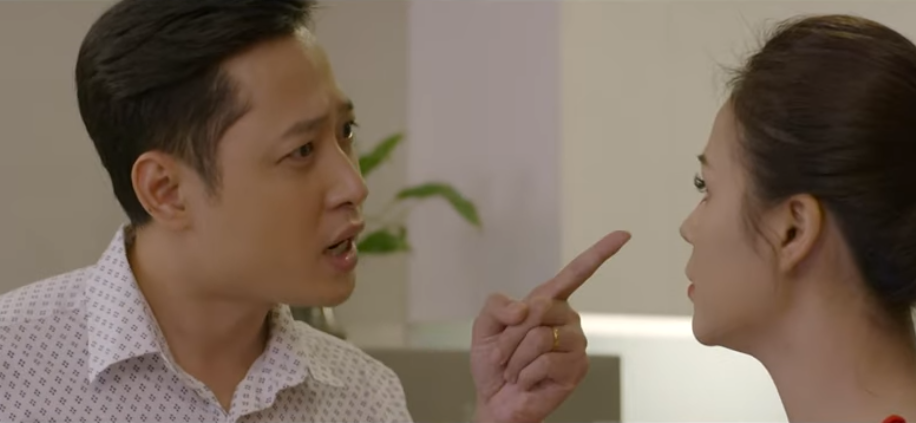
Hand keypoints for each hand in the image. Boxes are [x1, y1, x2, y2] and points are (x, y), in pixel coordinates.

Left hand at [469, 231, 630, 422]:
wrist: (496, 400)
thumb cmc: (494, 363)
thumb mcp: (484, 326)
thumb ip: (497, 305)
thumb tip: (526, 307)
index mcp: (548, 302)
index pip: (577, 272)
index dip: (600, 252)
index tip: (624, 234)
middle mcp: (567, 318)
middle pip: (539, 309)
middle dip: (511, 335)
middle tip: (504, 354)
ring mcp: (575, 343)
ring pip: (539, 337)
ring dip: (516, 358)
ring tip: (516, 370)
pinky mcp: (577, 367)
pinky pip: (545, 361)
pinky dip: (525, 374)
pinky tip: (527, 381)